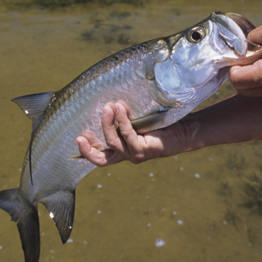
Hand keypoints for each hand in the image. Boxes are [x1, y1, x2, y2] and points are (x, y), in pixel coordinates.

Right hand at [76, 102, 191, 165]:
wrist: (183, 131)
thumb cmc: (159, 124)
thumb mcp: (136, 121)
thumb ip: (123, 117)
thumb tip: (111, 102)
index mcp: (122, 151)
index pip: (101, 158)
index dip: (87, 153)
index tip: (77, 139)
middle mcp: (127, 156)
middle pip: (102, 157)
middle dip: (90, 146)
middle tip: (82, 131)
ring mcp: (135, 155)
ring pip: (114, 142)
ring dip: (108, 124)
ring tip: (108, 107)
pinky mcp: (144, 150)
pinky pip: (128, 134)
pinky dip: (123, 121)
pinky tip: (121, 109)